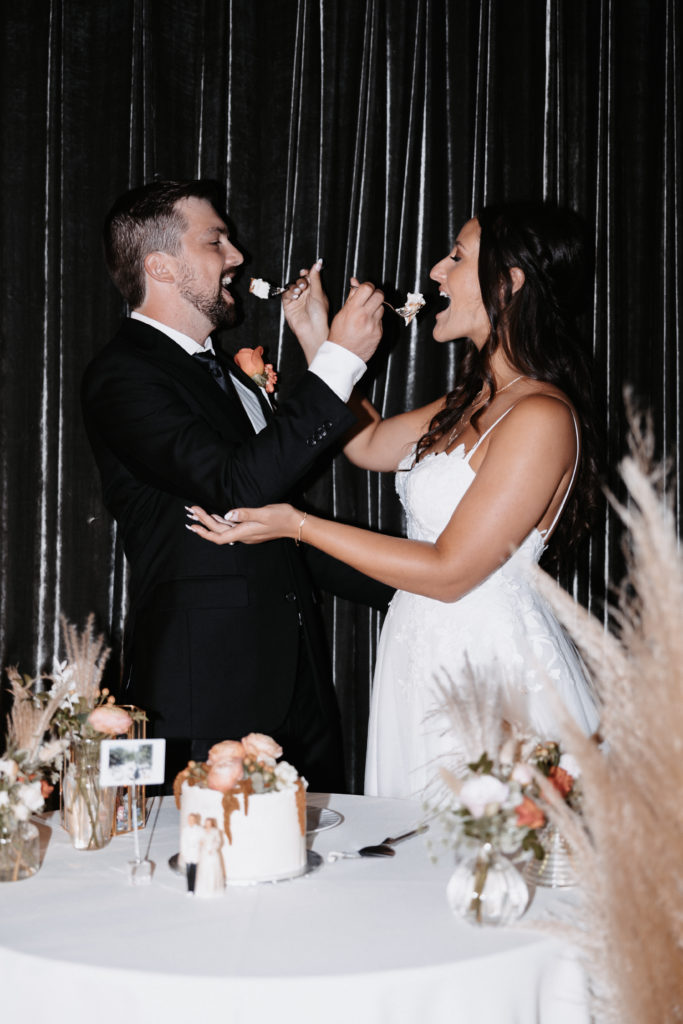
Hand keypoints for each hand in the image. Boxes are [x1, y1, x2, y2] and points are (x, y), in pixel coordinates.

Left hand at [186, 504, 300, 544]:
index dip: (205, 532)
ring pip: (224, 530)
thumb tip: (228, 514)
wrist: (296, 524)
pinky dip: (222, 522)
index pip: (219, 536)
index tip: (194, 525)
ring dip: (211, 522)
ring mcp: (247, 533)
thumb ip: (245, 513)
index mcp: (245, 532)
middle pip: (219, 532)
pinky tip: (217, 516)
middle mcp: (244, 535)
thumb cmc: (282, 517)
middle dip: (204, 522)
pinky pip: (232, 528)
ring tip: (199, 514)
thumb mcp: (264, 513)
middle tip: (192, 511)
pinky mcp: (251, 530)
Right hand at [282, 259, 329, 364]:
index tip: (305, 271)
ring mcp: (297, 299)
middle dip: (301, 280)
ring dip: (295, 286)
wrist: (312, 329)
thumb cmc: (319, 314)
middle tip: (303, 284)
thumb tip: (317, 263)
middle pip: (299, 280)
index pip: (309, 277)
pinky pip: (286, 294)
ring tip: (299, 292)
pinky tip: (295, 296)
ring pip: (292, 286)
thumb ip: (315, 277)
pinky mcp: (289, 305)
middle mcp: (306, 294)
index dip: (306, 273)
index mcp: (315, 291)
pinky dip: (289, 293)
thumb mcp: (318, 292)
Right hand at [328, 276, 383, 362]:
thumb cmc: (339, 334)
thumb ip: (351, 296)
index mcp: (353, 309)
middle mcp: (365, 316)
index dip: (368, 286)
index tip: (365, 289)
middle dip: (375, 294)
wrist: (343, 355)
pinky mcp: (379, 333)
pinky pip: (381, 320)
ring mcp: (373, 325)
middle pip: (379, 295)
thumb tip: (355, 281)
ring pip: (382, 307)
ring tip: (367, 314)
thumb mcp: (341, 313)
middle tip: (369, 298)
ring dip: (376, 307)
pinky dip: (376, 320)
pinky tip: (367, 325)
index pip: (368, 288)